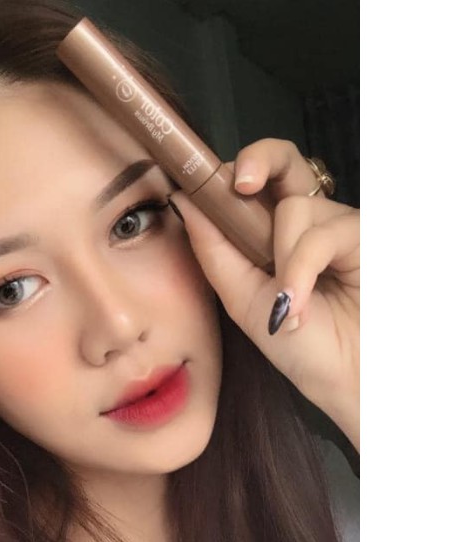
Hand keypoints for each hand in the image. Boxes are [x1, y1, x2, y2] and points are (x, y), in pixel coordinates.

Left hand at [168, 139, 359, 450]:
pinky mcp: (363, 234)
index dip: (225, 177)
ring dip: (282, 259)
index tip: (193, 184)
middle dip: (259, 158)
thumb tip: (183, 199)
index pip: (247, 187)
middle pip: (282, 161)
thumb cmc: (297, 345)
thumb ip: (214, 250)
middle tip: (242, 183)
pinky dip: (301, 269)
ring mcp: (333, 224)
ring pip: (293, 208)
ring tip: (286, 303)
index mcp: (267, 235)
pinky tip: (299, 303)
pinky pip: (321, 233)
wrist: (345, 376)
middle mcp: (302, 222)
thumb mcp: (241, 298)